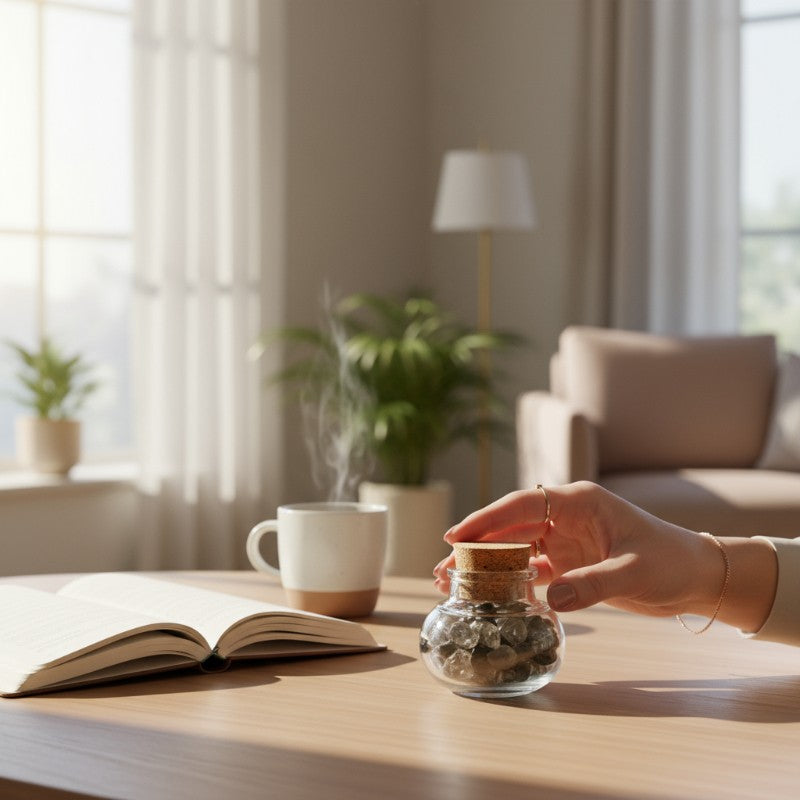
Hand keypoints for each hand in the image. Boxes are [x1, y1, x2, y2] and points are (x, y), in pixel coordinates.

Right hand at [434, 481, 725, 618]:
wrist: (696, 576)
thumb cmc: (671, 560)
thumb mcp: (634, 571)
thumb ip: (593, 584)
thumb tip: (549, 599)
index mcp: (578, 502)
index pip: (522, 505)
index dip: (486, 519)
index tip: (456, 536)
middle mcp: (565, 517)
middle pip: (509, 527)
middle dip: (476, 545)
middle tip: (444, 565)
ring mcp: (565, 541)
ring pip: (514, 549)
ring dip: (486, 564)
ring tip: (452, 581)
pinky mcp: (569, 565)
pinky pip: (531, 572)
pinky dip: (509, 582)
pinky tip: (489, 595)